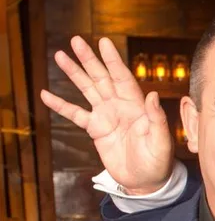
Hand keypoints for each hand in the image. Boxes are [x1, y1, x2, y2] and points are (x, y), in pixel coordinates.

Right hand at [40, 36, 175, 193]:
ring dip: (74, 73)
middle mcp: (120, 105)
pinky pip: (75, 114)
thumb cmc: (159, 160)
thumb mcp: (161, 141)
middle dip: (89, 59)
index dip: (112, 60)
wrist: (146, 180)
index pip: (123, 77)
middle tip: (75, 40)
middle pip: (101, 77)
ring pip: (87, 89)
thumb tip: (152, 95)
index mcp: (137, 105)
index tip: (103, 42)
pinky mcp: (96, 129)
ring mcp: (107, 115)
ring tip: (60, 56)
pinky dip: (61, 105)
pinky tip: (46, 94)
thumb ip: (157, 118)